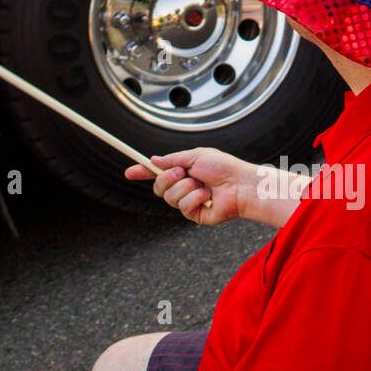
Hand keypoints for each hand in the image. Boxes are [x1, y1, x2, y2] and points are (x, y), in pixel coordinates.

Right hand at [125, 147, 265, 223]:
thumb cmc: (224, 167)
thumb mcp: (195, 156)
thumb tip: (154, 160)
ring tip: (203, 185)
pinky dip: (195, 198)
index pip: (157, 174)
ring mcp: (189, 202)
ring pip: (169, 197)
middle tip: (182, 172)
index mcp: (182, 172)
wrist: (242, 184)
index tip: (128, 172)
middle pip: (158, 188)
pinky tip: (208, 197)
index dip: (142, 172)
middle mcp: (183, 188)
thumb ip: (173, 158)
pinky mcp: (195, 215)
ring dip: (186, 187)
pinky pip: (183, 207)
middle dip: (167, 178)